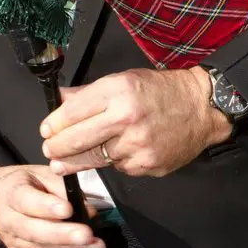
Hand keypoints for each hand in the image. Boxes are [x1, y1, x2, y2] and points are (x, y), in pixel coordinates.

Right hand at [0, 165, 105, 247]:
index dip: (47, 207)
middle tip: (87, 235)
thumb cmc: (24, 183)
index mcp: (13, 195)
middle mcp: (11, 222)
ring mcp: (17, 243)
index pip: (28, 202)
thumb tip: (87, 208)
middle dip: (63, 236)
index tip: (68, 209)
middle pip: (35, 232)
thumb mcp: (41, 174)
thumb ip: (62, 188)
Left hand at [40, 66, 231, 177]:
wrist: (201, 107)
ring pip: (95, 159)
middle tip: (49, 151)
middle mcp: (126, 118)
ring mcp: (137, 145)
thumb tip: (58, 99)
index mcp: (118, 91)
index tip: (46, 130)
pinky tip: (120, 152)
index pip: (72, 112)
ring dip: (81, 160)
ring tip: (67, 162)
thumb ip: (89, 93)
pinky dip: (115, 162)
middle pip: (76, 140)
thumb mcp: (124, 80)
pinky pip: (119, 167)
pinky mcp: (147, 165)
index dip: (53, 124)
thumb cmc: (160, 91)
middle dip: (56, 148)